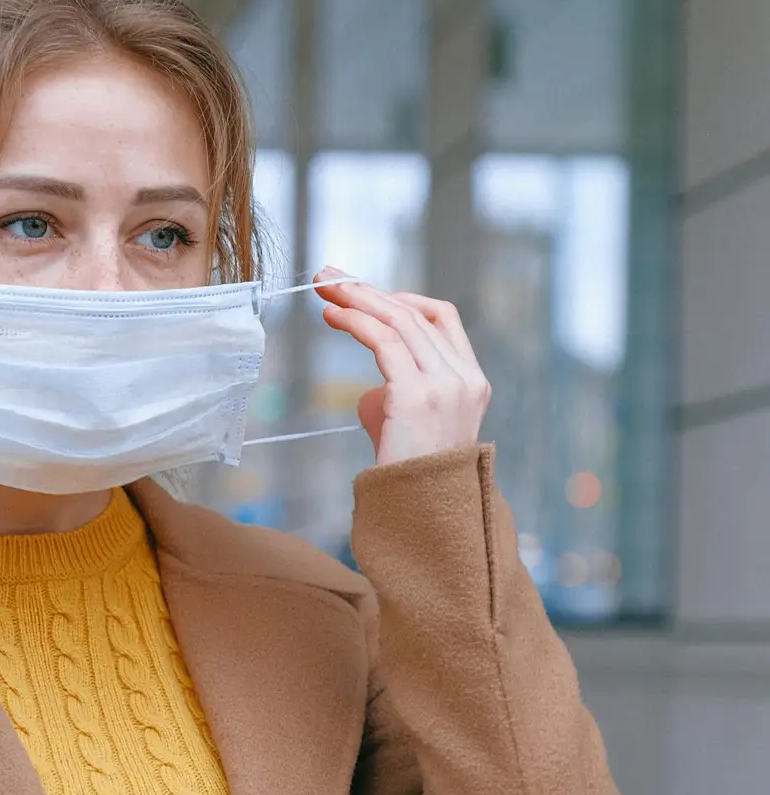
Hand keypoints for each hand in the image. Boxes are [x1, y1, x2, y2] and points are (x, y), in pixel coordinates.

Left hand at [312, 269, 490, 466]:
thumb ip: (398, 397)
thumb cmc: (410, 481)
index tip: (363, 292)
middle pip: (416, 311)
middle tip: (330, 275)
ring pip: (400, 319)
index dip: (400, 298)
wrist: (421, 519)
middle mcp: (465, 378)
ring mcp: (446, 385)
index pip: (441, 318)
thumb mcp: (410, 427)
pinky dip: (355, 320)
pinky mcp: (417, 395)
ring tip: (324, 287)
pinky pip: (383, 340)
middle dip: (369, 289)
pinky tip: (331, 314)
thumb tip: (372, 389)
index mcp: (471, 381)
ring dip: (357, 297)